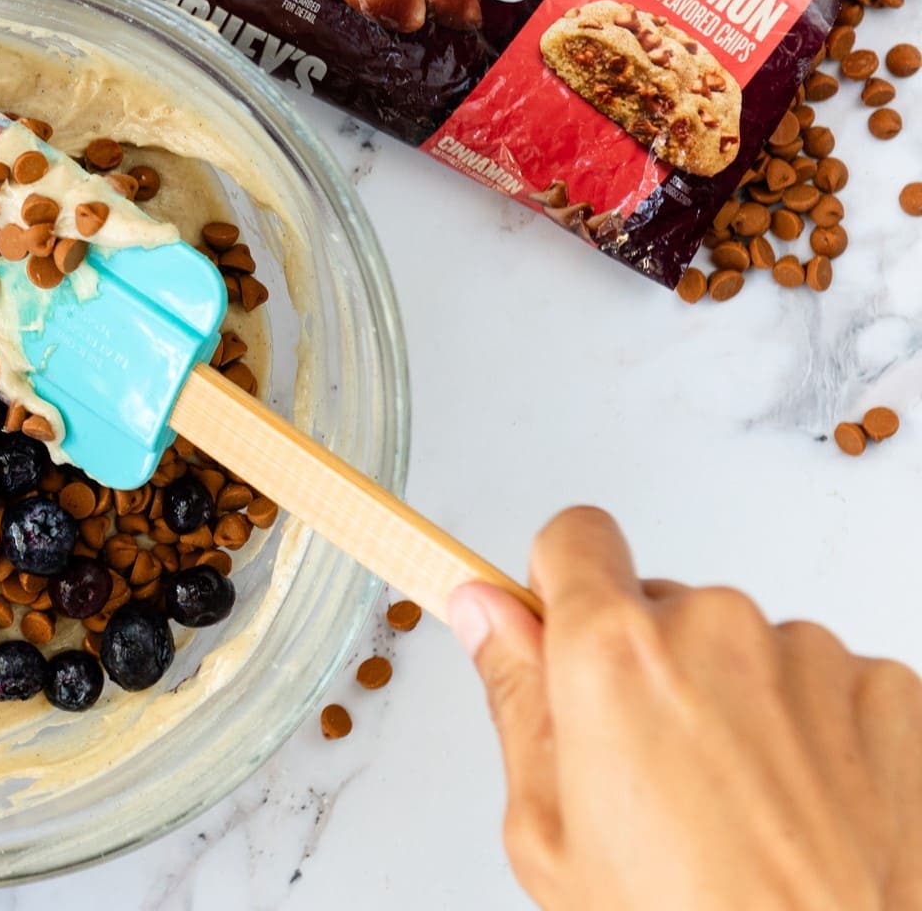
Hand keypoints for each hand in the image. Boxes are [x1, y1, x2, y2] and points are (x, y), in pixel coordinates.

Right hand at [454, 507, 921, 910]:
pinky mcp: (890, 691)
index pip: (574, 536)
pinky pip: (829, 682)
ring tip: (740, 806)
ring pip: (749, 648)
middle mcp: (718, 629)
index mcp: (614, 654)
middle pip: (663, 606)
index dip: (561, 583)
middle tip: (656, 774)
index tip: (564, 631)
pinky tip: (802, 808)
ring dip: (739, 702)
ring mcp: (814, 656)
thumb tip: (485, 612)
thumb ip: (515, 697)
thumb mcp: (547, 831)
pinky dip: (815, 732)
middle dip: (652, 668)